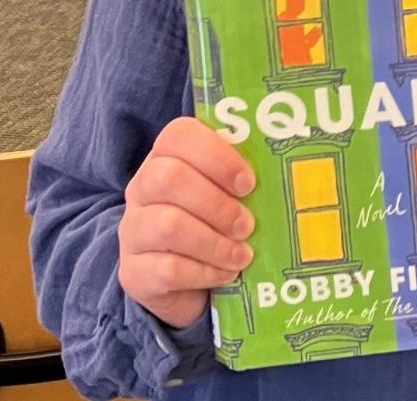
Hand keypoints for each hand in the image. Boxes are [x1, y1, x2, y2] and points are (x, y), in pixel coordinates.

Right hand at [118, 117, 256, 329]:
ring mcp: (133, 230)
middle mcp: (142, 188)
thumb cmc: (216, 224)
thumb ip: (242, 178)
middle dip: (217, 203)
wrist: (185, 281)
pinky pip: (167, 269)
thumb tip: (283, 172)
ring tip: (242, 254)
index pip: (179, 135)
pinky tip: (224, 273)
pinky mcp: (134, 272)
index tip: (248, 183)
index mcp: (166, 157)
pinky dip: (204, 272)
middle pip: (169, 178)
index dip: (216, 155)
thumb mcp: (227, 194)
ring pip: (168, 225)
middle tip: (247, 224)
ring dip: (214, 242)